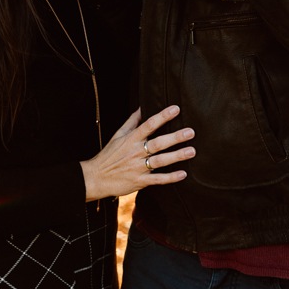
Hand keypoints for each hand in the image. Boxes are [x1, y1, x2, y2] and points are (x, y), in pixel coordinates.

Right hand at [80, 105, 194, 200]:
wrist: (96, 177)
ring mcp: (138, 167)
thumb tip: (142, 107)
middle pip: (158, 143)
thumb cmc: (109, 155)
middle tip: (190, 132)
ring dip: (177, 156)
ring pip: (160, 161)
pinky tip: (183, 174)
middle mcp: (136, 152)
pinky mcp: (140, 181)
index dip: (163, 116)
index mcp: (131, 139)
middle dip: (175, 137)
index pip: (149, 125)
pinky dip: (170, 177)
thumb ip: (132, 121)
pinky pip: (158, 179)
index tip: (176, 109)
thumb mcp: (118, 135)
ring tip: (191, 151)